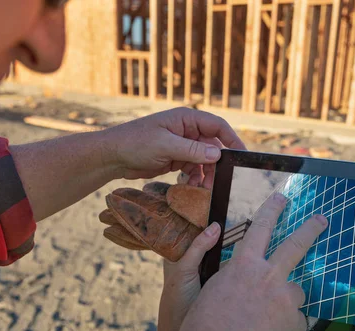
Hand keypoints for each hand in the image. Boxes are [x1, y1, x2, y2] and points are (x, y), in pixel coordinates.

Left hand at [103, 107, 245, 188]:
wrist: (113, 157)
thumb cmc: (135, 143)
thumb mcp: (165, 146)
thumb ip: (192, 150)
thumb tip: (218, 155)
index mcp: (186, 119)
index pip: (217, 126)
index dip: (232, 139)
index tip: (242, 155)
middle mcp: (187, 130)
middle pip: (213, 146)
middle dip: (217, 164)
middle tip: (218, 181)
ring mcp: (182, 146)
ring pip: (205, 160)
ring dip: (206, 174)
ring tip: (202, 188)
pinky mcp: (176, 159)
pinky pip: (194, 169)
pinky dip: (195, 178)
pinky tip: (191, 187)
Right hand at [156, 194, 328, 330]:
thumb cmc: (204, 330)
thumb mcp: (214, 293)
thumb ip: (237, 280)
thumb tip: (250, 277)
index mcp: (244, 266)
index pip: (261, 228)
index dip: (272, 210)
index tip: (281, 198)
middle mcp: (269, 276)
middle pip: (296, 244)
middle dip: (310, 228)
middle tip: (321, 219)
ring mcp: (286, 299)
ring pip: (296, 292)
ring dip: (286, 302)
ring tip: (266, 321)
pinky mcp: (296, 323)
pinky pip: (295, 321)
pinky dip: (285, 329)